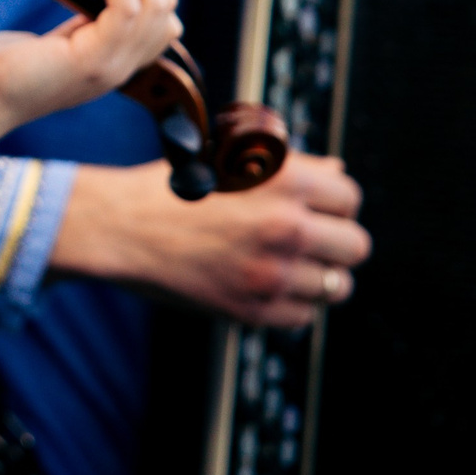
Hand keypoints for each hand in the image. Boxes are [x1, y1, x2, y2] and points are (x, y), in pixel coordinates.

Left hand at [0, 0, 181, 167]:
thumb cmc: (3, 67)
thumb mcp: (58, 42)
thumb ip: (86, 23)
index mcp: (115, 62)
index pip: (164, 22)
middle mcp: (121, 68)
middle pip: (165, 7)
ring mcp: (109, 67)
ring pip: (155, 4)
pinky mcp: (90, 61)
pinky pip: (127, 8)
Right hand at [49, 151, 371, 328]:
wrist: (120, 227)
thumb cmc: (173, 188)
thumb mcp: (231, 159)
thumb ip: (292, 168)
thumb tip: (338, 175)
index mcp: (284, 181)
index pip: (349, 198)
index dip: (335, 202)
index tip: (320, 209)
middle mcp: (284, 227)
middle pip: (355, 246)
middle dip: (336, 241)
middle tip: (310, 239)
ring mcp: (271, 273)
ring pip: (336, 285)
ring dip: (318, 275)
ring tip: (288, 264)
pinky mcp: (253, 310)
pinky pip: (304, 315)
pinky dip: (292, 303)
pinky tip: (265, 283)